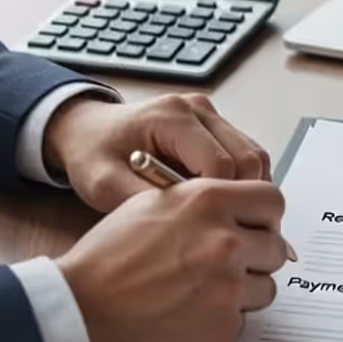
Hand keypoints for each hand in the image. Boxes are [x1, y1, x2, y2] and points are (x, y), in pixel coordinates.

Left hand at [44, 93, 271, 213]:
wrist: (87, 130)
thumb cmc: (94, 153)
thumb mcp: (105, 185)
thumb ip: (145, 203)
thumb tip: (187, 228)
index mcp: (171, 117)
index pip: (221, 164)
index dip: (222, 203)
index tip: (210, 229)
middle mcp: (197, 109)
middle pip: (249, 159)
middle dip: (243, 199)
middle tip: (228, 232)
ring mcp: (210, 114)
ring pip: (255, 157)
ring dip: (248, 191)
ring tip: (226, 219)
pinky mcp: (215, 124)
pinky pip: (246, 154)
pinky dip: (242, 182)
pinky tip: (221, 203)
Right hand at [56, 178, 290, 341]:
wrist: (80, 311)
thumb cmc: (106, 259)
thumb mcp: (150, 204)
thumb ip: (200, 201)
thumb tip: (237, 208)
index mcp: (208, 201)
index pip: (271, 201)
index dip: (263, 217)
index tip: (253, 228)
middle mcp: (225, 241)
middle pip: (275, 247)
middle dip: (255, 257)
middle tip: (225, 266)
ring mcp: (228, 287)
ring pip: (266, 287)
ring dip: (242, 292)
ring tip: (201, 293)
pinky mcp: (224, 327)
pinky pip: (244, 321)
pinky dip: (222, 321)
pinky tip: (190, 316)